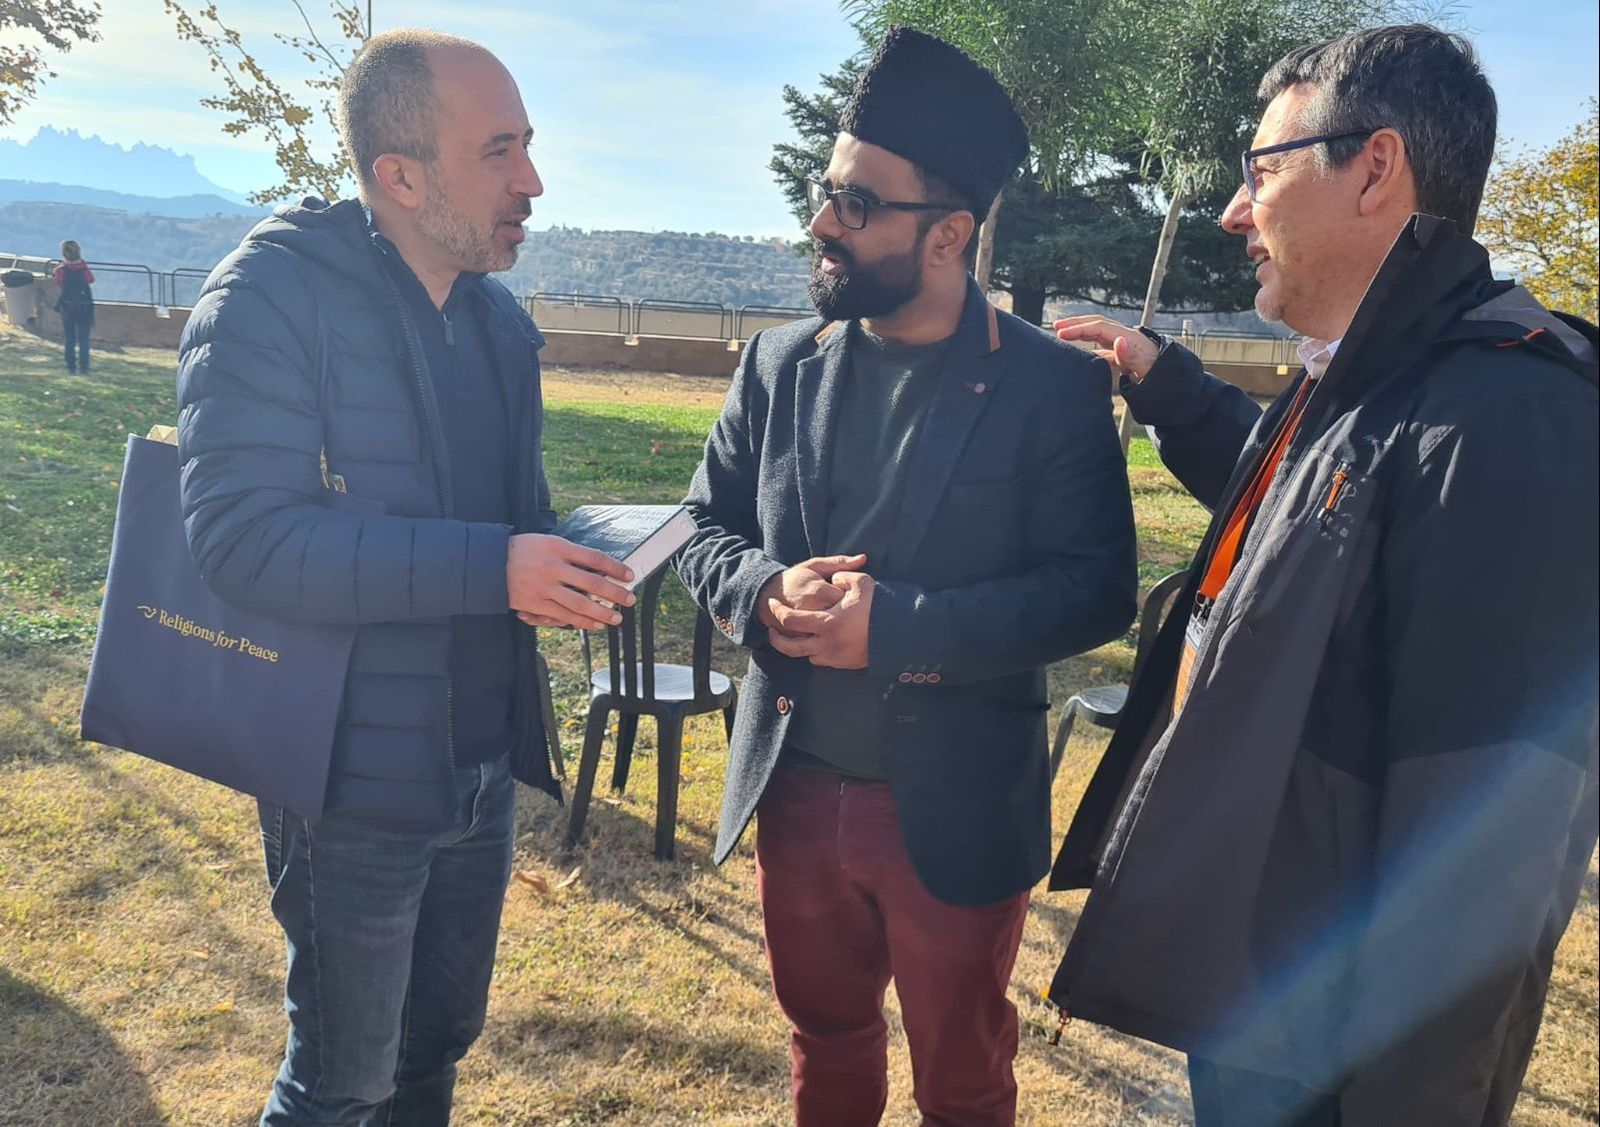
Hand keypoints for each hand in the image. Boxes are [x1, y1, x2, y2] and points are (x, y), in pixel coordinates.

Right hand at [507, 533, 634, 630]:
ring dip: (602, 613)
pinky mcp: (535, 604)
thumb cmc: (521, 550)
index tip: (629, 575)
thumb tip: (598, 567)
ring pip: (580, 604)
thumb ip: (570, 553)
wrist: (487, 563)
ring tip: (616, 618)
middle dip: (615, 593)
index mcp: (558, 548)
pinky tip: (594, 624)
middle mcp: (553, 567)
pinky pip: (563, 616)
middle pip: (592, 583)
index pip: (594, 558)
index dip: (615, 568)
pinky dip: (582, 622)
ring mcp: (544, 587)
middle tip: (630, 599)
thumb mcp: (547, 542)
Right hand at [756, 553, 867, 632]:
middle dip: (847, 616)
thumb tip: (864, 558)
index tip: (851, 596)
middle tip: (846, 611)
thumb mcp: (816, 565)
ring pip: (830, 633)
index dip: (853, 599)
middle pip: (841, 617)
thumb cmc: (797, 579)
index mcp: (818, 591)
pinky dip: (826, 640)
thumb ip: (840, 563)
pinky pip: (818, 644)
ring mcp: (803, 626)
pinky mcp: (798, 638)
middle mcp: (811, 610)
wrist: (767, 595)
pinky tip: (828, 633)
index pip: (846, 599)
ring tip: (838, 622)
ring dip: (838, 630)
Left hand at [768, 571, 874, 669]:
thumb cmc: (881, 607)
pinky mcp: (846, 664)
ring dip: (801, 646)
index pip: (791, 621)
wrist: (903, 634)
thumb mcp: (861, 583)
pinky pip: (824, 661)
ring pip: (807, 656)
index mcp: (827, 624)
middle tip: (772, 630)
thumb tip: (834, 580)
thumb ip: (842, 576)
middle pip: (790, 648)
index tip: (772, 604)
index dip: (777, 612)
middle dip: (777, 640)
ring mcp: (836, 657)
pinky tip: (822, 640)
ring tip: (799, 634)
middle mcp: (827, 645)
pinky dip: (818, 652)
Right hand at [1054, 315, 1159, 383]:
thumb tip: (1118, 340)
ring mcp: (1124, 345)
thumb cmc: (1160, 375)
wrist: (1174, 381)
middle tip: (1056, 327)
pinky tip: (1080, 353)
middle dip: (1076, 324)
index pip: (1098, 328)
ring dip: (1080, 332)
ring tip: (1062, 334)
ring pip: (1098, 334)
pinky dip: (1088, 346)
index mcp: (1128, 338)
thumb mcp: (1146, 367)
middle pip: (1096, 325)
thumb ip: (1132, 355)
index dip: (1079, 329)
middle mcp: (1125, 337)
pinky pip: (1102, 346)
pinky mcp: (1123, 355)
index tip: (1061, 334)